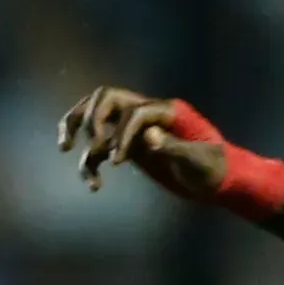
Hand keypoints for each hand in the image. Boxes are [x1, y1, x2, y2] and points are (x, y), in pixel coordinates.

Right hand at [58, 86, 224, 201]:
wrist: (219, 181)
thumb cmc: (215, 170)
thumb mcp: (200, 163)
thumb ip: (176, 148)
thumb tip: (148, 135)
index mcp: (166, 111)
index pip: (133, 112)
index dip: (122, 134)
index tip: (117, 161)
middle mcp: (146, 113)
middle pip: (105, 99)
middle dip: (91, 119)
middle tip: (94, 148)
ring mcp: (135, 128)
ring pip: (94, 116)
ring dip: (75, 128)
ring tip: (64, 149)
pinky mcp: (129, 146)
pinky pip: (100, 145)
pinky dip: (90, 161)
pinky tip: (94, 185)